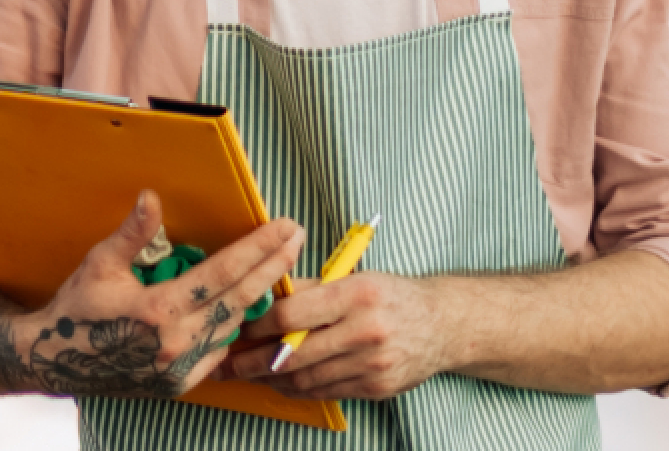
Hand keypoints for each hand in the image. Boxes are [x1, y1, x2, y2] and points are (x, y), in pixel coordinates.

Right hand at [15, 189, 305, 398]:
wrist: (55, 360)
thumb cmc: (78, 307)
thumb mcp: (101, 262)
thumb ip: (134, 232)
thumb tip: (153, 198)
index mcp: (160, 309)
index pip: (224, 273)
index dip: (258, 248)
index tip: (284, 227)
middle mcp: (176, 341)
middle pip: (241, 298)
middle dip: (274, 265)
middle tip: (297, 238)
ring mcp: (180, 367)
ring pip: (234, 326)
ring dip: (259, 295)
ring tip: (279, 266)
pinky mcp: (179, 383)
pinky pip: (219, 351)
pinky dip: (234, 326)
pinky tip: (244, 306)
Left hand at [224, 272, 448, 400]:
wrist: (441, 324)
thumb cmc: (389, 294)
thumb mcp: (352, 276)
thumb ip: (309, 287)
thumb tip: (263, 292)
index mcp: (356, 295)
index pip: (293, 313)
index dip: (259, 324)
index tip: (236, 326)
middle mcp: (365, 331)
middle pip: (296, 353)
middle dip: (255, 361)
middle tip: (226, 363)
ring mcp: (373, 365)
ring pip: (308, 379)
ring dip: (272, 380)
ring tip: (247, 375)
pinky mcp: (377, 389)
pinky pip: (327, 392)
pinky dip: (298, 390)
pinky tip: (280, 383)